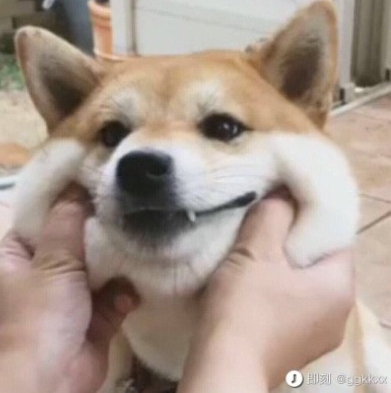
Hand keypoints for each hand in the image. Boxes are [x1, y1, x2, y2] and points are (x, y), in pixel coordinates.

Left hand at [0, 186, 138, 392]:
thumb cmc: (43, 313)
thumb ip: (67, 221)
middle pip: (72, 244)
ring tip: (133, 249)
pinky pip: (111, 295)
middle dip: (97, 235)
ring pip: (97, 269)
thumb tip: (76, 184)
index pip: (37, 223)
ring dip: (115, 265)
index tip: (90, 189)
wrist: (55, 378)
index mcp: (16, 262)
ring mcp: (68, 299)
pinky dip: (122, 294)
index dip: (61, 206)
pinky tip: (130, 293)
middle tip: (120, 214)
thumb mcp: (53, 261)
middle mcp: (40, 278)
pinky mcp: (93, 317)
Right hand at [179, 195, 353, 392]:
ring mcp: (318, 333)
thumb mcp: (257, 250)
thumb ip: (274, 214)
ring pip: (304, 283)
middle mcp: (338, 312)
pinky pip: (292, 304)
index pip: (335, 238)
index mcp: (339, 287)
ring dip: (282, 266)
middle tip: (264, 227)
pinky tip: (252, 285)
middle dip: (293, 241)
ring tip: (255, 252)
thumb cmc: (245, 305)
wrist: (224, 367)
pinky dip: (277, 289)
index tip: (282, 207)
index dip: (309, 218)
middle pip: (319, 261)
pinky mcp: (296, 344)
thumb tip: (284, 194)